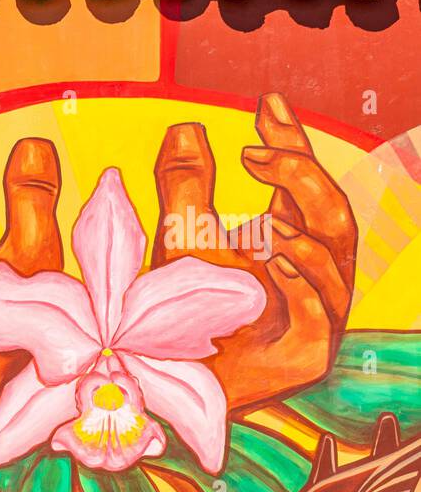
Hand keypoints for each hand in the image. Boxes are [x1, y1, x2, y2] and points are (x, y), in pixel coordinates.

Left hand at [151, 93, 355, 408]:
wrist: (156, 387)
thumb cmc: (171, 317)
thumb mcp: (179, 242)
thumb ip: (186, 188)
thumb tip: (184, 127)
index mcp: (291, 243)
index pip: (303, 183)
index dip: (291, 142)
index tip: (265, 104)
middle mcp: (312, 276)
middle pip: (331, 213)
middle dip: (301, 175)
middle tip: (255, 151)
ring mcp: (317, 317)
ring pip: (335, 259)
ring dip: (304, 228)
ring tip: (264, 213)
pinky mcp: (307, 357)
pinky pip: (320, 316)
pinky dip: (302, 283)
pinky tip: (276, 259)